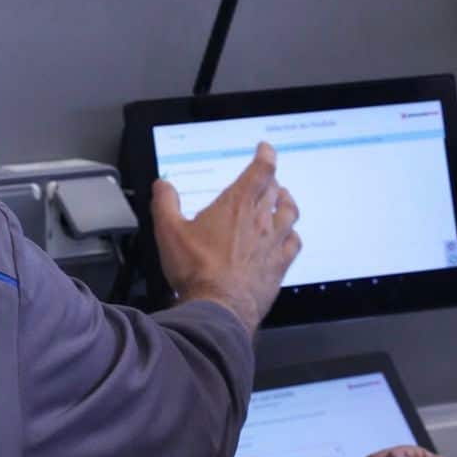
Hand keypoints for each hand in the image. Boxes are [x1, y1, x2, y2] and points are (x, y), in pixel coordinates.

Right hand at [152, 142, 300, 333]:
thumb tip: (163, 185)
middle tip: (266, 178)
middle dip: (270, 180)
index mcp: (237, 205)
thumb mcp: (169, 231)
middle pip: (275, 190)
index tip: (266, 149)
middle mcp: (261, 220)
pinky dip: (292, 235)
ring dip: (286, 202)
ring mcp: (274, 243)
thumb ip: (165, 203)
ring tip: (282, 199)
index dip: (266, 155)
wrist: (219, 307)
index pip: (261, 170)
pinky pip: (294, 242)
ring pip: (290, 213)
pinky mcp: (280, 265)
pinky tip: (288, 237)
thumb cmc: (196, 270)